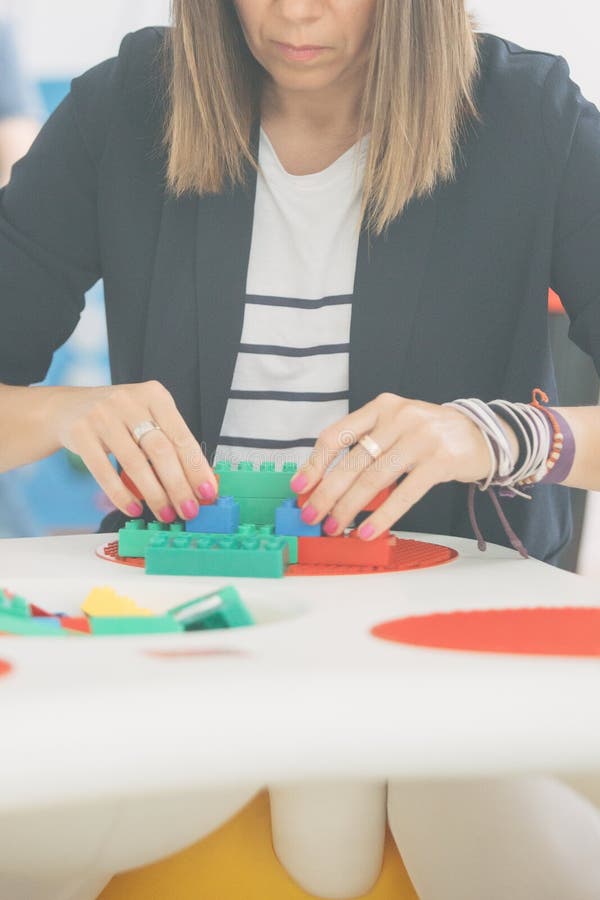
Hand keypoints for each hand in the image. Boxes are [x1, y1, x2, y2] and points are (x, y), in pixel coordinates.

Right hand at [53, 381, 216, 521]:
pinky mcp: (81, 432)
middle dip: (178, 486)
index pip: (182, 436)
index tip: (208, 492)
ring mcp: (102, 415)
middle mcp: (129, 401)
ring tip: (165, 513)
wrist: (68, 408)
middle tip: (189, 510)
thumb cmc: (118, 417)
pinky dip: (121, 494)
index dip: (197, 468)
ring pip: (135, 463)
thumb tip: (199, 482)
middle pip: (161, 450)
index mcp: (154, 395)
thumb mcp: (146, 417)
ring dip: (154, 494)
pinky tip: (134, 508)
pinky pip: (104, 471)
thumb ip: (170, 443)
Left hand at [289, 393, 516, 539]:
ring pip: (374, 478)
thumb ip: (367, 446)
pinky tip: (367, 530)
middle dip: (327, 494)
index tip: (299, 487)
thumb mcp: (396, 427)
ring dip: (349, 508)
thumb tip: (329, 485)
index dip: (314, 463)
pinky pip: (404, 493)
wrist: (483, 433)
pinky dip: (383, 515)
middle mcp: (398, 417)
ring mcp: (421, 438)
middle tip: (311, 517)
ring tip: (334, 528)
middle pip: (352, 462)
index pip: (337, 434)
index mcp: (381, 407)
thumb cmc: (430, 435)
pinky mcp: (441, 461)